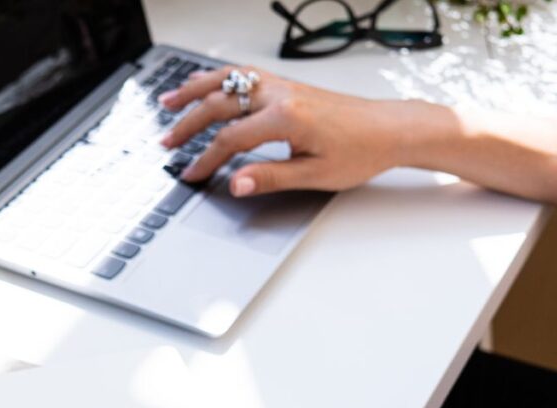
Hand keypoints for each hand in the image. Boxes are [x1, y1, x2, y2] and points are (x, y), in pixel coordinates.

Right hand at [159, 66, 418, 195]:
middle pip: (220, 105)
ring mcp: (283, 86)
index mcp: (285, 118)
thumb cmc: (360, 151)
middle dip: (189, 124)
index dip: (206, 161)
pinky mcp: (287, 86)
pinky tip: (204, 83)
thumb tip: (236, 183)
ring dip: (194, 91)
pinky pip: (243, 75)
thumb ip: (270, 177)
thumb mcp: (314, 174)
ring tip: (168, 102)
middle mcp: (280, 95)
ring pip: (227, 81)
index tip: (192, 175)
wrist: (389, 129)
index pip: (230, 140)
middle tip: (167, 143)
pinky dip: (218, 79)